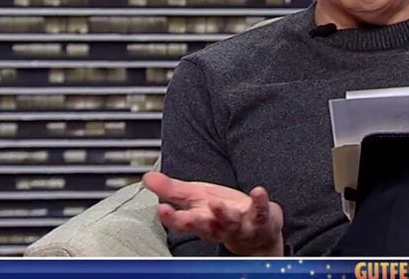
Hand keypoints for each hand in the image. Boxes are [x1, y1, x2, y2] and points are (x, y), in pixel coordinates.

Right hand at [142, 171, 284, 255]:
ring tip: (217, 204)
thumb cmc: (223, 213)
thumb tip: (147, 178)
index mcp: (201, 221)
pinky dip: (260, 202)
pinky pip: (261, 211)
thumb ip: (172, 190)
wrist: (257, 231)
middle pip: (205, 226)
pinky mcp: (261, 219)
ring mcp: (240, 225)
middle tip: (189, 217)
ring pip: (230, 223)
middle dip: (196, 222)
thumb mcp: (196, 198)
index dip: (171, 218)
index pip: (182, 222)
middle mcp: (219, 226)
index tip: (162, 210)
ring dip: (223, 214)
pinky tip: (258, 192)